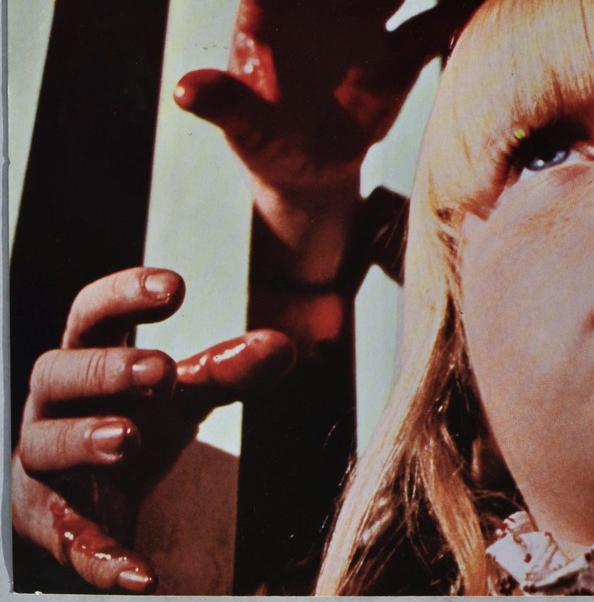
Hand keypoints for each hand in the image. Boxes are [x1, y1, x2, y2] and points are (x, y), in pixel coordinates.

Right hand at [12, 268, 294, 592]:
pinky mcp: (55, 525)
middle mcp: (57, 407)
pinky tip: (140, 571)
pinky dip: (102, 555)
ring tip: (127, 437)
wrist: (101, 496)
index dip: (124, 294)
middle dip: (106, 370)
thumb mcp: (183, 394)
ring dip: (85, 439)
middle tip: (158, 369)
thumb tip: (282, 344)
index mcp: (89, 360)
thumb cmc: (137, 421)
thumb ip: (228, 370)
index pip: (92, 314)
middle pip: (60, 374)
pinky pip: (70, 540)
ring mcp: (48, 466)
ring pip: (46, 446)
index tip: (175, 286)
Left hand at [174, 0, 449, 198]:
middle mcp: (318, 8)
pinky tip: (464, 7)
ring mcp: (362, 27)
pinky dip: (447, 17)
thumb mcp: (245, 129)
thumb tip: (186, 90)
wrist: (311, 167)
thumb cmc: (268, 140)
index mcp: (270, 18)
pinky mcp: (399, 57)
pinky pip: (426, 30)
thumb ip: (224, 106)